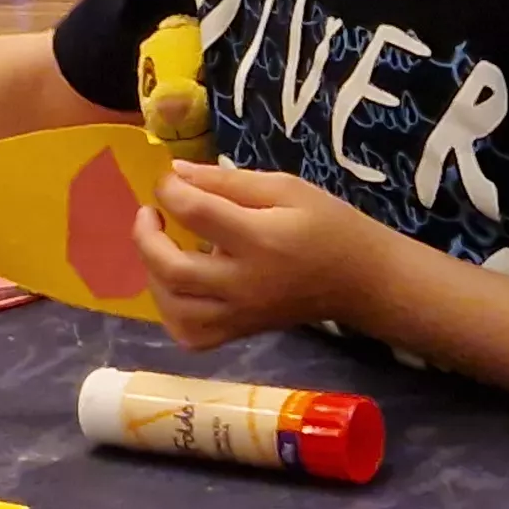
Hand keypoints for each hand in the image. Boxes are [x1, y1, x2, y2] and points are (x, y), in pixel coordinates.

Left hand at [132, 164, 399, 350]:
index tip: (168, 181)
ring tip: (160, 248)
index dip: (169, 190)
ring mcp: (242, 314)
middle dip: (145, 238)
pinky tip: (175, 287)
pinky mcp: (242, 331)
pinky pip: (192, 336)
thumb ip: (227, 181)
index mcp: (261, 239)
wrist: (363, 280)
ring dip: (153, 274)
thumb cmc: (329, 225)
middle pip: (173, 269)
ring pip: (175, 307)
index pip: (195, 213)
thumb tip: (175, 172)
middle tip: (149, 214)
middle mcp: (246, 283)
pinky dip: (172, 313)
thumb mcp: (286, 188)